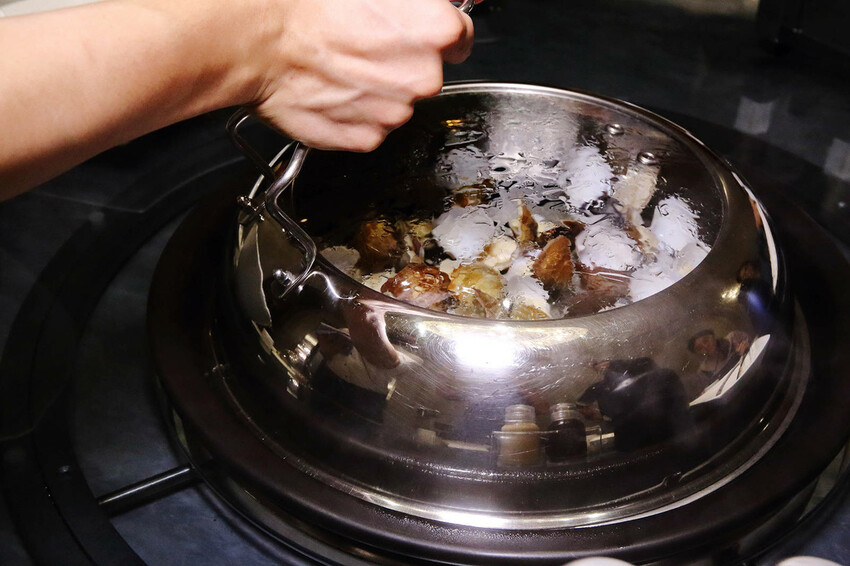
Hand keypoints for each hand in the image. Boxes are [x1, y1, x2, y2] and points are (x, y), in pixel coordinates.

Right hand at [248, 0, 473, 151]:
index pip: (460, 37)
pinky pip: (370, 126)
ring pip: (397, 102)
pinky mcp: (366, 138)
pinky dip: (355, 112)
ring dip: (377, 88)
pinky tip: (332, 88)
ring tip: (340, 64)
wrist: (259, 40)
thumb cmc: (308, 4)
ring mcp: (395, 113)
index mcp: (436, 31)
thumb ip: (415, 1)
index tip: (416, 31)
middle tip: (363, 41)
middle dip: (402, 61)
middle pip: (427, 72)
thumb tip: (431, 6)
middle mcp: (423, 78)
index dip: (435, 32)